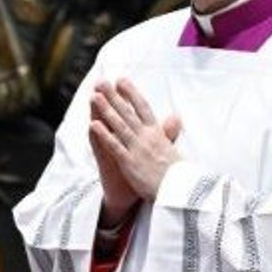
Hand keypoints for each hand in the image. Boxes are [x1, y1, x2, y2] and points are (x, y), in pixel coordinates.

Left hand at [89, 78, 181, 201]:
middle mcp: (147, 137)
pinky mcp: (129, 162)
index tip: (121, 80)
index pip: (143, 108)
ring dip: (106, 110)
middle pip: (128, 112)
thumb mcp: (175, 148)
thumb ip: (170, 131)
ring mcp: (137, 148)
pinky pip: (114, 146)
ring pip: (119, 125)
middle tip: (102, 82)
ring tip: (94, 97)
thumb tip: (175, 116)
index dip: (131, 93)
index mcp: (158, 133)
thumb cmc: (177, 173)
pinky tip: (94, 124)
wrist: (178, 191)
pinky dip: (104, 134)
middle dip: (114, 96)